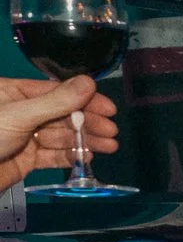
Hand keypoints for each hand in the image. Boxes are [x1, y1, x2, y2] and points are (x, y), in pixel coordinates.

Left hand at [0, 75, 118, 191]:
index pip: (55, 92)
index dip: (83, 99)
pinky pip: (53, 156)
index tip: (108, 107)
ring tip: (108, 147)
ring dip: (85, 142)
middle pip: (62, 115)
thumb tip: (89, 82)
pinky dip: (71, 157)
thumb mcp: (18, 115)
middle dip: (87, 123)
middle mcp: (20, 113)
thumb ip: (56, 101)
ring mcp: (23, 137)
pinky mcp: (26, 159)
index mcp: (12, 94)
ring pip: (60, 136)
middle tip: (110, 131)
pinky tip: (86, 157)